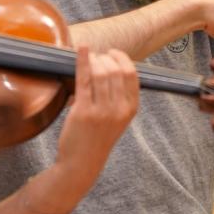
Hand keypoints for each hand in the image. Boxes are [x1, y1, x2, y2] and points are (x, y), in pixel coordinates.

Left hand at [52, 47, 138, 190]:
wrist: (81, 162)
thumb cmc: (97, 138)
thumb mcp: (117, 118)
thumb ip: (118, 96)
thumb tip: (110, 65)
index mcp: (130, 109)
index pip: (132, 74)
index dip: (122, 58)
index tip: (112, 52)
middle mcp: (119, 109)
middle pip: (116, 70)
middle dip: (105, 57)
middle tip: (96, 57)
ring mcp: (102, 111)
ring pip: (100, 72)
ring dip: (93, 59)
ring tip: (88, 58)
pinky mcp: (83, 111)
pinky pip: (84, 79)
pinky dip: (82, 60)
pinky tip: (81, 50)